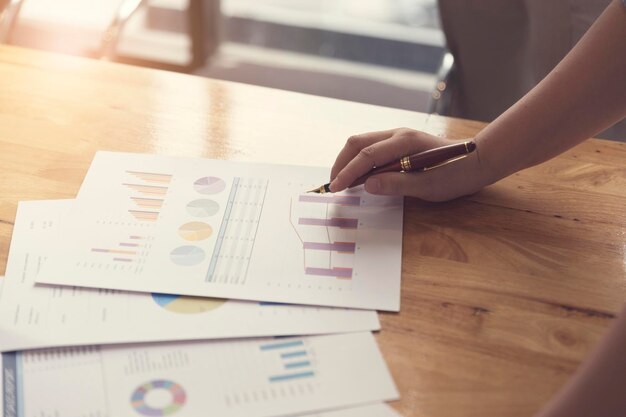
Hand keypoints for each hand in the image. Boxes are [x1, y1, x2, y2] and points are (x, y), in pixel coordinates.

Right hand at [329, 128, 494, 201]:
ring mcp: (398, 136)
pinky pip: (371, 148)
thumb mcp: (429, 186)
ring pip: (362, 143)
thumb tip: (367, 185)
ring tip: (342, 182)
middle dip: (341, 164)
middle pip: (358, 143)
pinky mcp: (399, 142)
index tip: (335, 188)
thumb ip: (398, 184)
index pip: (367, 156)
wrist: (476, 161)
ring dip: (348, 161)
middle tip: (334, 186)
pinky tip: (358, 176)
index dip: (348, 172)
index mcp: (405, 142)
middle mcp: (398, 134)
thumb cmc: (456, 174)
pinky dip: (358, 161)